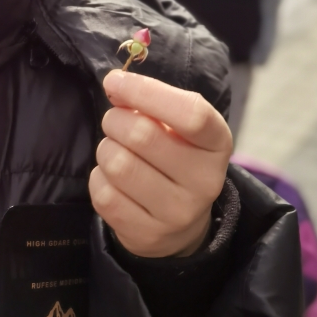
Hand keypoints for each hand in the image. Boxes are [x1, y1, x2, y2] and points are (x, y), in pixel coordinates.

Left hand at [89, 70, 231, 257]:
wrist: (180, 224)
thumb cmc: (176, 158)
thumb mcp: (179, 128)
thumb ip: (154, 102)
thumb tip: (116, 85)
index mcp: (217, 145)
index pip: (190, 114)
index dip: (146, 92)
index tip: (115, 81)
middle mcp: (205, 182)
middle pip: (142, 135)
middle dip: (115, 120)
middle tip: (115, 122)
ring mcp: (177, 214)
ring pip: (118, 164)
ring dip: (105, 150)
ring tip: (116, 152)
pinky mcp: (147, 235)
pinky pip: (103, 193)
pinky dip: (99, 178)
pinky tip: (113, 180)